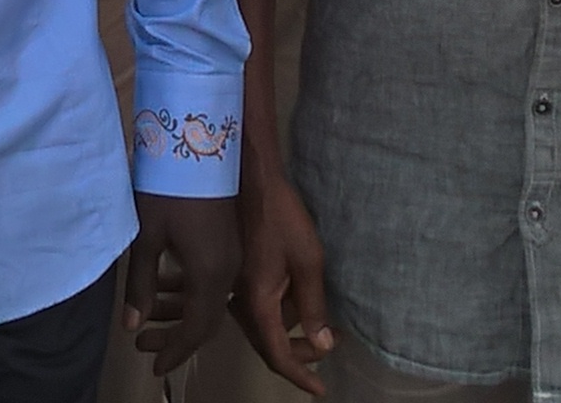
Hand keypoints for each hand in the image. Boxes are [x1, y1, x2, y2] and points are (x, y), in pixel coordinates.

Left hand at [125, 193, 240, 376]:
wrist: (198, 139)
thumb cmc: (167, 187)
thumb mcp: (146, 236)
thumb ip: (141, 284)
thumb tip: (132, 326)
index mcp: (211, 273)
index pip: (196, 328)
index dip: (176, 352)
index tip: (156, 369)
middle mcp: (229, 269)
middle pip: (209, 319)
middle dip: (181, 341)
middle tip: (152, 354)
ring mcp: (233, 253)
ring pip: (214, 301)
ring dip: (188, 319)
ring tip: (156, 330)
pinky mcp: (230, 240)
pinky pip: (217, 282)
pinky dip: (197, 299)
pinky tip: (175, 296)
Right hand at [235, 166, 334, 395]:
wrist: (247, 178)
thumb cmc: (281, 215)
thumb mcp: (308, 260)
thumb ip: (313, 305)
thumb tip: (323, 344)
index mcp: (258, 302)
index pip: (277, 354)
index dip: (299, 375)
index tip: (319, 389)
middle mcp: (239, 301)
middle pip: (267, 344)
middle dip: (298, 353)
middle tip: (327, 347)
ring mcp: (233, 288)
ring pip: (260, 326)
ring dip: (287, 331)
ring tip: (317, 324)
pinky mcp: (234, 274)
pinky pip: (254, 307)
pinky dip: (275, 312)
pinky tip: (294, 299)